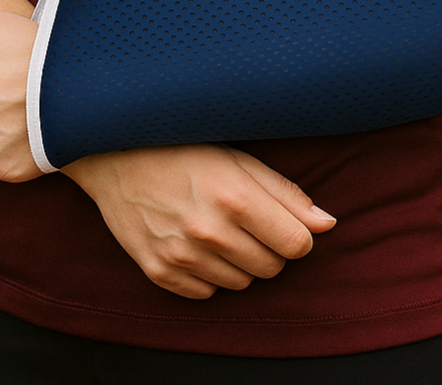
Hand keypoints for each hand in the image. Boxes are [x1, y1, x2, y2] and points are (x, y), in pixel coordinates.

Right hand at [64, 144, 335, 298]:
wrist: (114, 157)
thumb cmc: (181, 149)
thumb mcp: (237, 158)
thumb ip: (285, 193)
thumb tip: (327, 224)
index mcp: (236, 198)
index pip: (298, 244)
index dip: (295, 233)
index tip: (278, 220)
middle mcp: (210, 232)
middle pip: (273, 268)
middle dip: (268, 247)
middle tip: (243, 219)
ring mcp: (183, 256)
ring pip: (242, 284)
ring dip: (239, 261)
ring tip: (217, 227)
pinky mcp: (160, 272)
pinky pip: (207, 293)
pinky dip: (208, 274)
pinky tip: (194, 243)